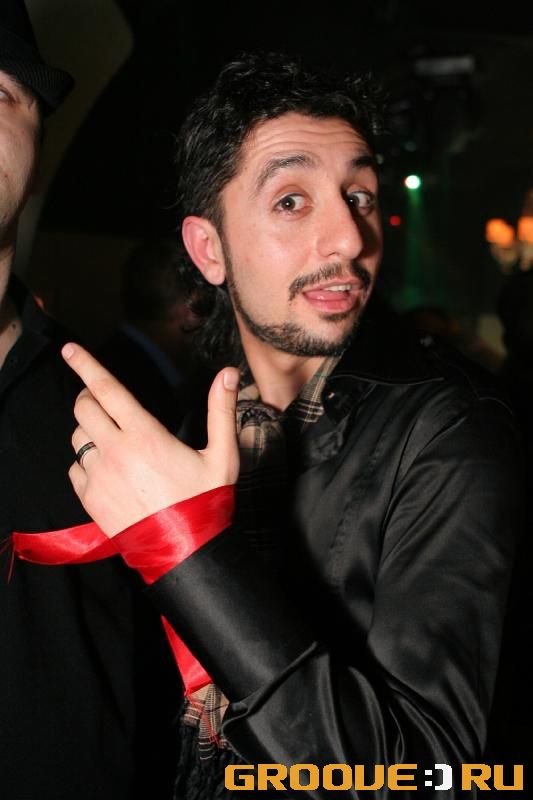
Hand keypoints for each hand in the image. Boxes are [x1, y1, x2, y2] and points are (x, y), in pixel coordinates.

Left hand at [62, 343, 239, 536]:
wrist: (187, 552)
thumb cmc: (206, 501)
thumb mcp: (222, 454)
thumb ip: (221, 410)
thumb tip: (228, 373)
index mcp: (145, 435)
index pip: (106, 389)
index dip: (85, 364)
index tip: (69, 349)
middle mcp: (115, 451)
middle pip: (83, 409)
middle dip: (89, 398)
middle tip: (105, 403)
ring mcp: (99, 476)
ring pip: (77, 438)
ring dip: (89, 431)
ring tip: (113, 441)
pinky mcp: (90, 499)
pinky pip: (75, 470)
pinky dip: (86, 464)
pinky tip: (109, 472)